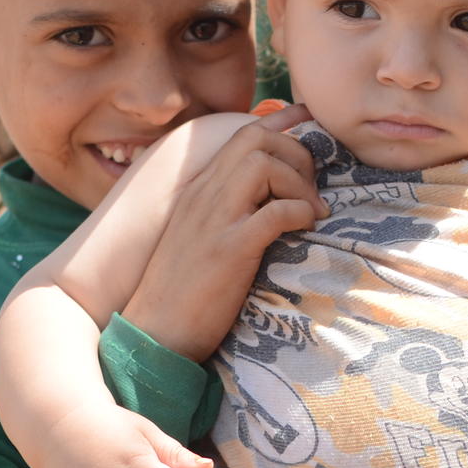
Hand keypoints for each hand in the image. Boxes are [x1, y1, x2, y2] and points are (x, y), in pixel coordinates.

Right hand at [123, 104, 324, 361]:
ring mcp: (214, 221)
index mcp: (201, 189)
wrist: (155, 332)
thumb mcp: (205, 233)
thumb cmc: (185, 288)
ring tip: (311, 212)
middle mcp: (205, 195)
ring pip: (263, 164)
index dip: (286, 136)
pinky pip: (274, 212)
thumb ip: (232, 206)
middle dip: (296, 155)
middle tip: (311, 191)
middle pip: (256, 138)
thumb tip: (274, 195)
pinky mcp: (228, 251)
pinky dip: (298, 212)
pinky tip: (304, 228)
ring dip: (298, 182)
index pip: (244, 135)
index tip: (309, 159)